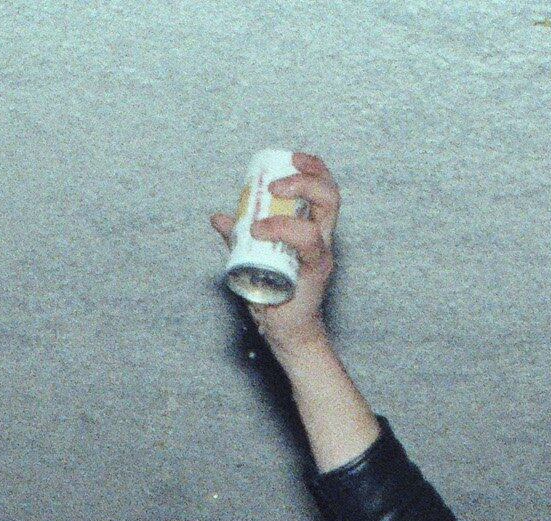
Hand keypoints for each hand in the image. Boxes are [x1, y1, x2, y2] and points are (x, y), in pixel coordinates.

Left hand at [213, 152, 339, 350]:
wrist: (286, 332)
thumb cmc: (274, 294)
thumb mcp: (253, 257)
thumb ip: (239, 237)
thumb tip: (220, 217)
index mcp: (313, 227)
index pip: (323, 188)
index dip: (312, 167)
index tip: (291, 158)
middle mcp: (323, 238)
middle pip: (330, 196)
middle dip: (307, 178)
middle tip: (275, 185)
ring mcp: (320, 255)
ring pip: (322, 218)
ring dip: (293, 206)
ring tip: (262, 213)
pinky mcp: (314, 273)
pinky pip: (307, 244)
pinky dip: (282, 231)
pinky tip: (258, 232)